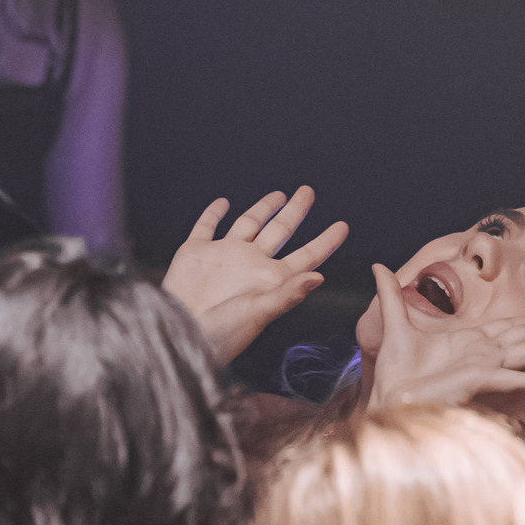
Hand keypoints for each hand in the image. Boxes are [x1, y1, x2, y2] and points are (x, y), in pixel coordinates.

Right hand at [163, 188, 348, 361]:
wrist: (180, 332)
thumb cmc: (222, 332)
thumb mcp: (259, 312)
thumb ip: (289, 294)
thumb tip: (319, 277)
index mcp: (271, 278)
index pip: (306, 255)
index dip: (326, 241)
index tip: (344, 226)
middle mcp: (251, 263)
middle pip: (280, 230)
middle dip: (296, 210)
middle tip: (309, 191)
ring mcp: (224, 256)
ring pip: (248, 223)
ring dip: (263, 208)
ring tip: (279, 195)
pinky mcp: (196, 253)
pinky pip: (206, 227)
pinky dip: (213, 214)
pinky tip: (223, 203)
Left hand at [366, 264, 524, 409]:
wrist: (388, 397)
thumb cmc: (394, 371)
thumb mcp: (394, 324)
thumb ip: (391, 294)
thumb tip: (377, 266)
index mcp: (469, 342)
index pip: (509, 329)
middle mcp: (483, 355)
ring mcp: (485, 368)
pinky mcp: (481, 381)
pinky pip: (516, 379)